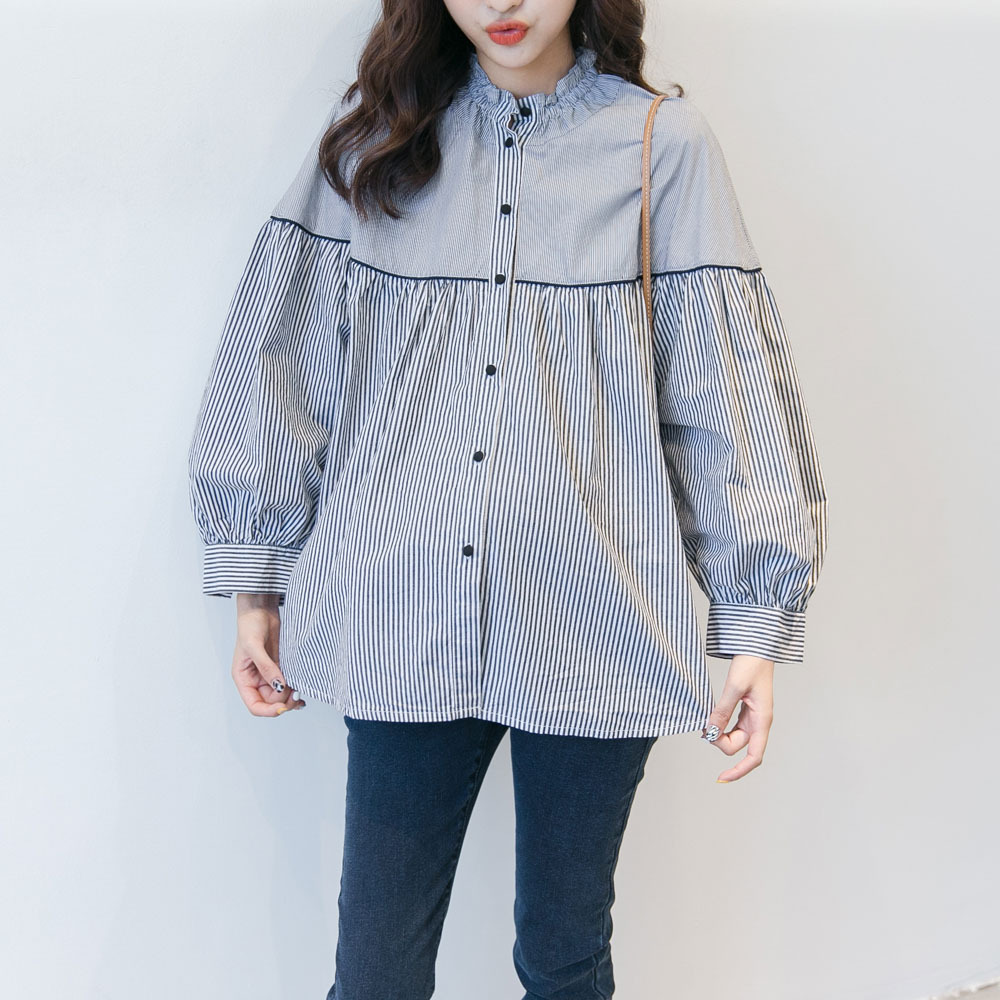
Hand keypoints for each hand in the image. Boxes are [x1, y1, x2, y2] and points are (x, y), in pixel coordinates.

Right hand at [231, 593, 305, 716]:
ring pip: (281, 696)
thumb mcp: (255, 646)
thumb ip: (266, 667)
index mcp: (244, 679)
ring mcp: (268, 675)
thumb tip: (279, 686)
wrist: (261, 609)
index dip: (269, 710)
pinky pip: (287, 684)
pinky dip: (295, 688)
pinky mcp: (279, 667)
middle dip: (284, 702)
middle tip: (297, 694)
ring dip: (291, 697)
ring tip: (300, 690)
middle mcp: (255, 680)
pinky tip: (302, 688)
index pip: (255, 705)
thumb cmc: (250, 625)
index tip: (284, 706)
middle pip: (271, 703)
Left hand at [702, 654, 773, 781]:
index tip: (721, 777)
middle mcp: (759, 721)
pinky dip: (720, 724)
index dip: (739, 771)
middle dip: (720, 743)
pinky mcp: (745, 708)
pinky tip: (710, 718)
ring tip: (704, 723)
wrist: (756, 646)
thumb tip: (711, 731)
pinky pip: (732, 725)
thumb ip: (722, 710)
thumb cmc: (751, 664)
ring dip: (719, 734)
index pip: (754, 757)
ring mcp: (752, 716)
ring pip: (734, 736)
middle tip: (703, 728)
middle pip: (739, 747)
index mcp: (762, 720)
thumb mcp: (734, 687)